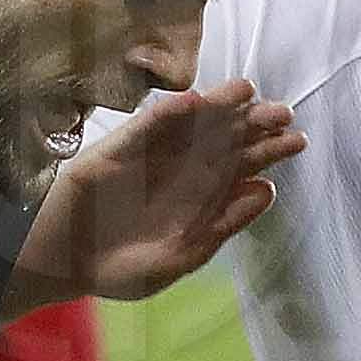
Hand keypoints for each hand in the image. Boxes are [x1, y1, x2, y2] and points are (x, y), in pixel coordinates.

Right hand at [29, 79, 302, 304]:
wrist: (62, 267)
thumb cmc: (120, 269)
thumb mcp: (181, 257)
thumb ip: (223, 225)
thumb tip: (268, 191)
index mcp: (200, 197)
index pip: (242, 165)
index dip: (269, 151)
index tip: (297, 139)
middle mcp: (180, 171)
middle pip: (224, 138)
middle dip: (253, 123)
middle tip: (282, 112)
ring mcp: (150, 156)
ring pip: (191, 125)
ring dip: (218, 106)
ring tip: (246, 91)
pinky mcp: (118, 150)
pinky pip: (146, 127)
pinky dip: (167, 114)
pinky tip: (192, 103)